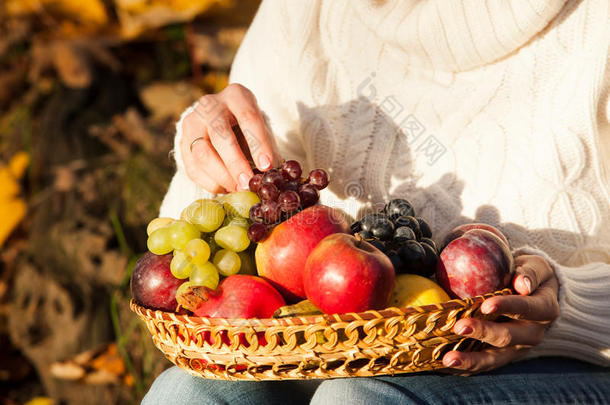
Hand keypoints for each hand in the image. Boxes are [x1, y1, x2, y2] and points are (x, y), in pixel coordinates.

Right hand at [180, 83, 278, 192]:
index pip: (248, 118)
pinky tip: (226, 188)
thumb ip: (267, 150)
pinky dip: (210, 183)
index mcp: (236, 96)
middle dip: (235, 163)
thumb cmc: (247, 128)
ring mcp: (192, 122)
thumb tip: (273, 176)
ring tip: (238, 189)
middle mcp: (210, 105)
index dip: (258, 143)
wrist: (219, 120)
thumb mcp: (261, 130)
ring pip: (202, 153)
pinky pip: (193, 168)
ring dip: (222, 177)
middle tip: (247, 183)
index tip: (267, 166)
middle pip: (220, 135)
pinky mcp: (183, 142)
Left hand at [442, 254, 558, 373]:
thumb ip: (530, 272)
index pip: (526, 308)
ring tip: (448, 359)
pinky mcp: (503, 356)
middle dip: (482, 333)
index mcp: (544, 309)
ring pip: (494, 358)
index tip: (486, 306)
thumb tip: (522, 283)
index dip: (507, 307)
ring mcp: (517, 349)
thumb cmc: (530, 275)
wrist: (537, 298)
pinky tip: (444, 365)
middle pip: (507, 337)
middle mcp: (532, 333)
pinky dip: (465, 367)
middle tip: (459, 327)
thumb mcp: (536, 266)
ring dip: (470, 360)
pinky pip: (483, 364)